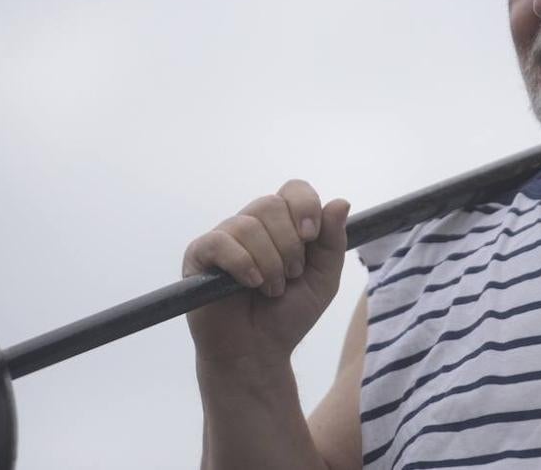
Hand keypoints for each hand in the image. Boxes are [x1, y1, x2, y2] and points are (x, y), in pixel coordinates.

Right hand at [182, 180, 350, 369]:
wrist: (258, 352)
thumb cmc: (288, 315)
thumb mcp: (323, 279)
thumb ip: (333, 241)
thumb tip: (341, 201)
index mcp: (281, 224)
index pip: (293, 190)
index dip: (305, 206)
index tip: (311, 236)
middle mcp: (252, 224)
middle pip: (271, 204)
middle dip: (289, 245)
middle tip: (290, 276)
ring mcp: (224, 237)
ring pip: (249, 225)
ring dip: (269, 263)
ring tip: (271, 289)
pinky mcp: (199, 255)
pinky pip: (221, 242)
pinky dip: (243, 264)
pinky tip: (251, 284)